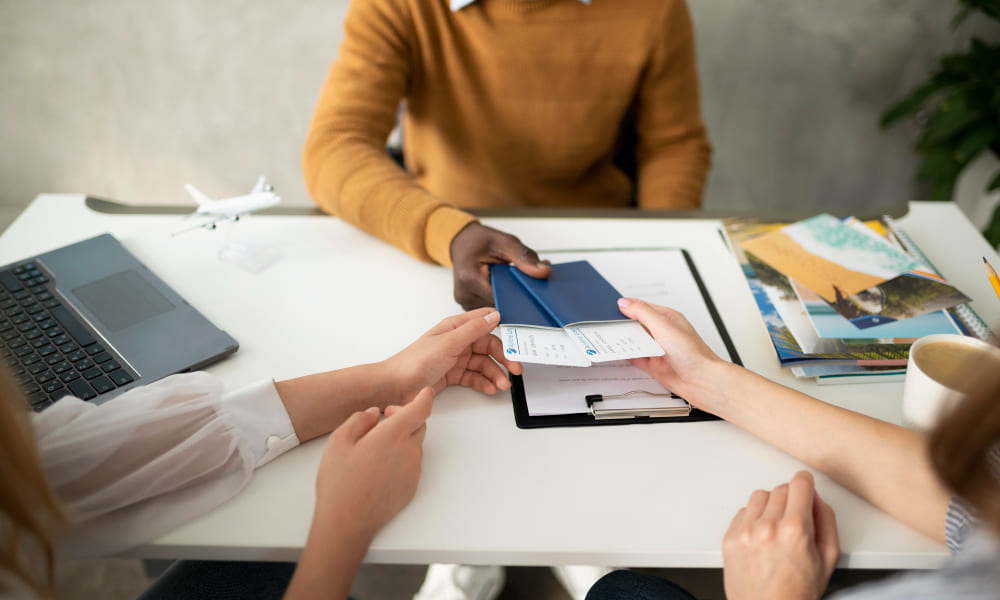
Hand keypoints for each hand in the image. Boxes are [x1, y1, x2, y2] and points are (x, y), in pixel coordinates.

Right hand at [311, 387, 434, 541]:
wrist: (347, 522)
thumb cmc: (340, 482)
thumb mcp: (338, 441)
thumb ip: (358, 420)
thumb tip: (373, 414)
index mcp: (393, 435)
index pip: (421, 409)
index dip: (424, 397)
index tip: (425, 392)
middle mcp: (409, 451)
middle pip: (419, 425)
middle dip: (406, 416)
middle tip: (384, 419)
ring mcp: (413, 471)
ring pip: (414, 445)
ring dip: (402, 439)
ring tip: (375, 447)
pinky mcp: (412, 487)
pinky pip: (411, 464)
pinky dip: (401, 458)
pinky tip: (379, 467)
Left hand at [384, 308, 522, 399]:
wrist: (395, 386)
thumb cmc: (415, 361)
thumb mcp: (449, 343)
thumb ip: (473, 330)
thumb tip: (494, 315)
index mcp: (455, 327)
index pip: (485, 322)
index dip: (503, 330)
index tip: (518, 342)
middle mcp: (457, 341)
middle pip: (488, 347)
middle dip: (503, 358)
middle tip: (516, 370)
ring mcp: (456, 358)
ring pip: (483, 364)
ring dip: (495, 374)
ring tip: (503, 385)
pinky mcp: (453, 374)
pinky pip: (474, 377)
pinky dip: (484, 382)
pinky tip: (490, 389)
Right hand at [450, 222, 550, 309]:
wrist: (462, 243)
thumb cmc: (478, 241)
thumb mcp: (503, 241)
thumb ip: (524, 256)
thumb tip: (544, 272)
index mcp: (470, 278)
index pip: (502, 298)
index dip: (521, 296)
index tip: (535, 292)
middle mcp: (464, 294)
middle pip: (500, 307)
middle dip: (517, 297)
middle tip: (529, 286)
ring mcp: (465, 302)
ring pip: (496, 311)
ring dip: (509, 300)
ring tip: (515, 284)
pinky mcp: (469, 306)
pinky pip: (490, 308)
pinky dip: (501, 300)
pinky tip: (507, 289)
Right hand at [615, 298, 726, 401]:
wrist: (702, 381)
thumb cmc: (693, 354)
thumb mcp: (664, 326)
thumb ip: (643, 313)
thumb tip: (625, 303)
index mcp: (667, 318)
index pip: (642, 308)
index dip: (627, 306)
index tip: (611, 307)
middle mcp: (662, 333)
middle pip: (637, 325)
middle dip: (622, 324)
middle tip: (606, 323)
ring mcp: (658, 349)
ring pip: (635, 341)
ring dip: (623, 340)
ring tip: (607, 336)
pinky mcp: (655, 365)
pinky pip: (636, 357)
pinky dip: (626, 355)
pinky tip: (618, 352)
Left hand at [722, 471, 840, 599]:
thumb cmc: (797, 593)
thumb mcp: (828, 559)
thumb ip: (827, 521)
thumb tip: (816, 499)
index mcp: (795, 531)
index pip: (799, 484)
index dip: (805, 483)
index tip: (805, 486)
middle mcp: (767, 527)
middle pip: (780, 489)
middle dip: (791, 498)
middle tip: (795, 517)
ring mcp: (745, 532)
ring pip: (759, 496)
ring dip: (770, 505)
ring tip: (777, 527)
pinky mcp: (729, 539)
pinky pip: (743, 512)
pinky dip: (753, 518)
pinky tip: (762, 536)